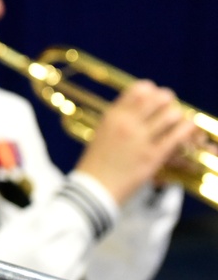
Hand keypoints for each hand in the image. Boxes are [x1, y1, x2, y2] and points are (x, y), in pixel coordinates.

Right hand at [75, 80, 197, 203]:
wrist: (92, 190)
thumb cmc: (95, 164)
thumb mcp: (102, 134)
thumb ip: (120, 120)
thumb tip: (140, 110)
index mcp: (112, 116)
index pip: (140, 89)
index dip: (151, 91)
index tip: (153, 99)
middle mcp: (127, 123)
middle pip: (159, 97)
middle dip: (167, 101)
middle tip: (167, 110)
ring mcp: (140, 140)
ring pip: (172, 114)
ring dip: (177, 116)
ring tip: (175, 124)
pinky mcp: (152, 157)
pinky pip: (178, 135)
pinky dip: (186, 130)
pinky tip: (186, 131)